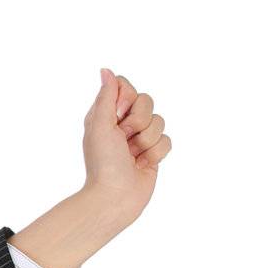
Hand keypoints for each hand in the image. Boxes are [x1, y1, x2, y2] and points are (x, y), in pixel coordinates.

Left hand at [81, 68, 172, 227]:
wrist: (115, 196)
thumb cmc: (103, 163)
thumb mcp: (99, 126)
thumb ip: (105, 98)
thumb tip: (105, 70)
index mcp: (105, 114)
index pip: (126, 87)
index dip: (127, 98)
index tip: (118, 115)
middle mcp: (123, 123)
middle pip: (147, 101)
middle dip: (139, 121)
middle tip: (124, 139)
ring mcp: (139, 138)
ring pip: (160, 121)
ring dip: (146, 141)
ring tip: (132, 155)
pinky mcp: (153, 152)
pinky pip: (168, 140)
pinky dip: (155, 153)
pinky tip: (141, 164)